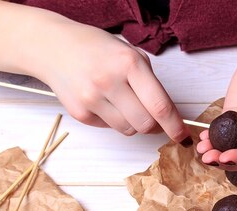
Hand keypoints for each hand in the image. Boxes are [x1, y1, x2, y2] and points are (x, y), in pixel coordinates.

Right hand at [35, 21, 189, 143]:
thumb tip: (168, 115)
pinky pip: (110, 128)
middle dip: (155, 126)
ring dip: (135, 123)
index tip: (183, 135)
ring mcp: (92, 99)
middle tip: (155, 119)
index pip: (160, 106)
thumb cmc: (96, 49)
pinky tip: (105, 102)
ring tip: (125, 104)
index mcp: (128, 64)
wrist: (54, 47)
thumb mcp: (130, 53)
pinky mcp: (80, 113)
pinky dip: (115, 120)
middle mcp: (109, 82)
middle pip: (146, 124)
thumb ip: (150, 82)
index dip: (175, 126)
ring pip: (129, 130)